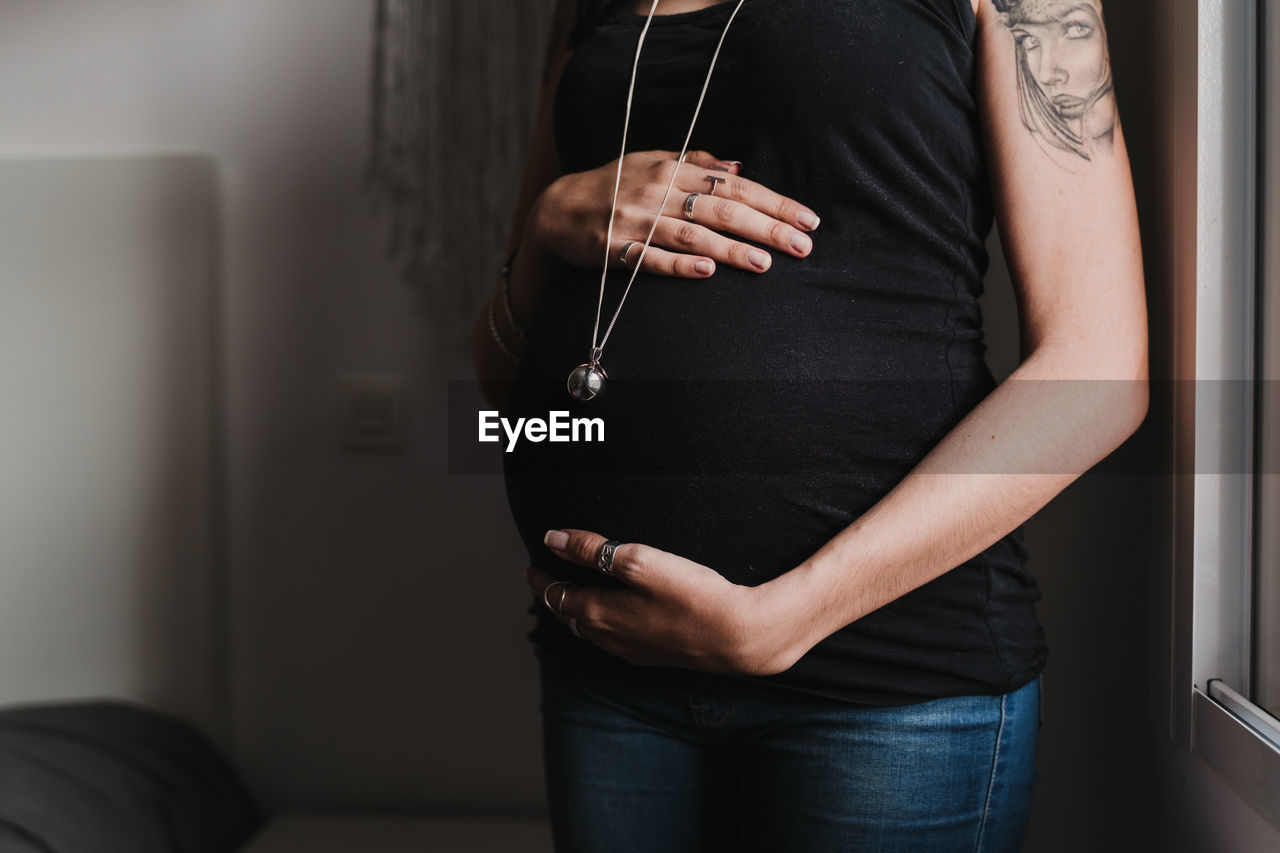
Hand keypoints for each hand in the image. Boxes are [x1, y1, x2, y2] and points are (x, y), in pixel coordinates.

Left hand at [526, 528, 806, 675]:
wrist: (740, 635)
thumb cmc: (692, 595)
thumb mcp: (639, 561)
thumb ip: (592, 549)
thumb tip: (554, 538)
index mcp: (601, 615)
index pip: (558, 596)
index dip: (542, 580)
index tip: (531, 566)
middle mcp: (611, 639)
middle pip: (571, 617)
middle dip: (556, 597)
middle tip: (547, 580)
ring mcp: (634, 651)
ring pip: (592, 632)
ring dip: (578, 612)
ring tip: (575, 596)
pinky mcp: (656, 655)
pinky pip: (614, 639)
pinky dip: (601, 623)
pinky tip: (615, 618)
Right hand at [530, 150, 819, 279]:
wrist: (557, 208)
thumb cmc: (613, 185)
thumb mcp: (652, 162)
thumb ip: (696, 164)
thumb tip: (739, 167)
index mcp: (673, 169)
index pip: (735, 184)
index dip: (774, 201)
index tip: (808, 219)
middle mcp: (658, 191)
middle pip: (722, 208)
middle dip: (765, 227)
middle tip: (802, 246)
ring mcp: (636, 220)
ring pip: (692, 234)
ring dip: (730, 249)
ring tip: (765, 263)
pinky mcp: (615, 248)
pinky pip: (650, 259)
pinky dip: (678, 264)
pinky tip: (706, 271)